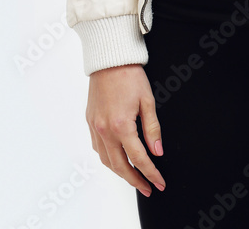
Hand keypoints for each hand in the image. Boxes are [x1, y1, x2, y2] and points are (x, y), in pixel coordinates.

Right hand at [86, 64, 165, 197]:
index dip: (150, 173)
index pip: (138, 158)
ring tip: (134, 177)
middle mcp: (105, 130)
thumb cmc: (130, 75)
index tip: (159, 182)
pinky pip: (97, 148)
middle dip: (135, 180)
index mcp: (121, 125)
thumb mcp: (148, 100)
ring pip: (106, 160)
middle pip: (120, 166)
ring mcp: (95, 127)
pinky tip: (117, 159)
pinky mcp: (90, 122)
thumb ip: (152, 128)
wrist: (109, 59)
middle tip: (148, 188)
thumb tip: (157, 151)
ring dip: (120, 172)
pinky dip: (108, 158)